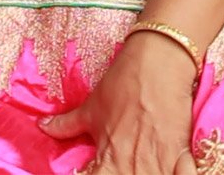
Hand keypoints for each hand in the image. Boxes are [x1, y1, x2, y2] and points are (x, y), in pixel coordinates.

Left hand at [38, 31, 197, 174]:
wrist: (159, 60)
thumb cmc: (123, 81)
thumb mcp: (92, 106)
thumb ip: (66, 124)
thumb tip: (42, 126)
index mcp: (107, 155)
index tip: (94, 172)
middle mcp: (129, 162)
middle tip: (122, 168)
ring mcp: (156, 160)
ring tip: (142, 170)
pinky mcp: (181, 153)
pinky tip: (170, 171)